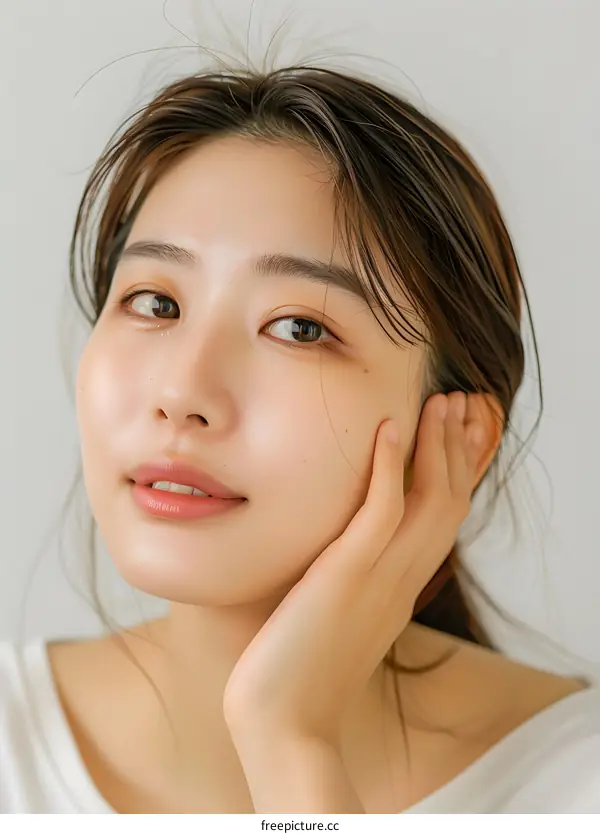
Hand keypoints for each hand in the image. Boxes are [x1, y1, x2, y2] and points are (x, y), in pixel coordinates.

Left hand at [223, 392, 483, 744]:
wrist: (282, 722)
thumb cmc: (296, 673)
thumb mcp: (336, 617)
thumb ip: (348, 582)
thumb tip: (335, 552)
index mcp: (401, 589)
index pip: (444, 521)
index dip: (457, 473)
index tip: (457, 434)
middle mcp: (402, 580)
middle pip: (450, 503)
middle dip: (459, 450)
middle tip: (461, 404)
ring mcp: (379, 578)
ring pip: (429, 500)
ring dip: (438, 447)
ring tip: (441, 402)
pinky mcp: (347, 576)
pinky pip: (381, 511)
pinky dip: (390, 466)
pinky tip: (390, 428)